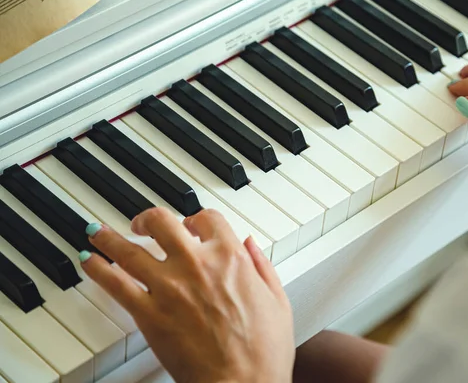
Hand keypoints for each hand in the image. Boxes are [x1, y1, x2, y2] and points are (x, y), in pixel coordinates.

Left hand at [80, 208, 294, 382]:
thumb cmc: (263, 350)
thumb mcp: (277, 300)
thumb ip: (262, 266)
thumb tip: (250, 244)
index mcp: (230, 257)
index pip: (206, 218)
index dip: (196, 218)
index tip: (191, 224)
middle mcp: (196, 264)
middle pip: (161, 222)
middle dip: (148, 218)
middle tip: (141, 223)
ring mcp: (169, 288)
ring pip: (129, 250)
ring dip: (109, 238)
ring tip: (98, 233)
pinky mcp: (149, 315)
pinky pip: (116, 285)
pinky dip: (99, 271)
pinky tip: (90, 263)